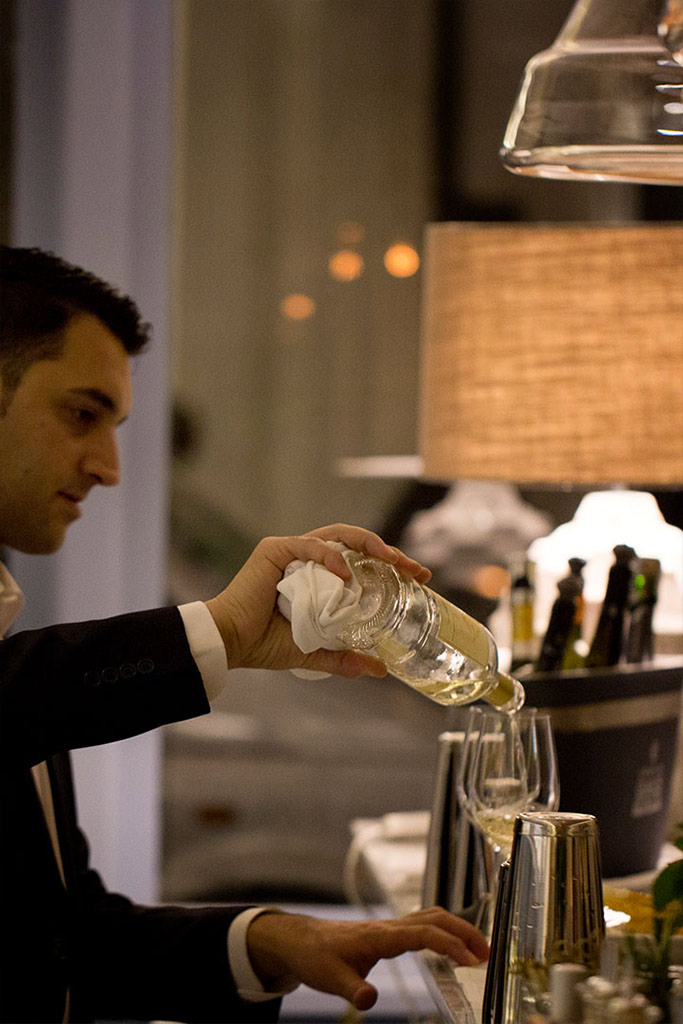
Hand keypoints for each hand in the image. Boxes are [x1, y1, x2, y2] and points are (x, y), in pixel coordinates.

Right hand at [205, 524, 429, 676]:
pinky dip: (328, 554)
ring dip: (367, 544)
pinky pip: (308, 546)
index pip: (361, 562)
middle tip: (414, 568)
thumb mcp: (315, 651)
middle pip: (356, 544)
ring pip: (337, 535)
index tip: (419, 576)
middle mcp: (307, 559)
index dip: (391, 565)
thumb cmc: (265, 644)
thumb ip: (344, 657)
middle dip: (389, 553)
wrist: (232, 644)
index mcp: (319, 577)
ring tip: (390, 559)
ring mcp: (291, 552)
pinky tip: (345, 570)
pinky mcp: (274, 551)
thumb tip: (379, 669)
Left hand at [246, 906, 488, 1010]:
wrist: (300, 941)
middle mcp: (389, 927)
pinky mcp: (389, 934)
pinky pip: (424, 925)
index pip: (423, 933)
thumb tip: (370, 1002)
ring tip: (478, 950)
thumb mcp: (330, 978)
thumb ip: (352, 990)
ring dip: (457, 929)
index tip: (470, 960)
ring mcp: (390, 928)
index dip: (449, 944)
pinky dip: (444, 931)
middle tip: (488, 952)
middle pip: (435, 918)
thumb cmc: (315, 955)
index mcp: (379, 936)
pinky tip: (452, 948)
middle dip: (464, 931)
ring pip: (431, 917)